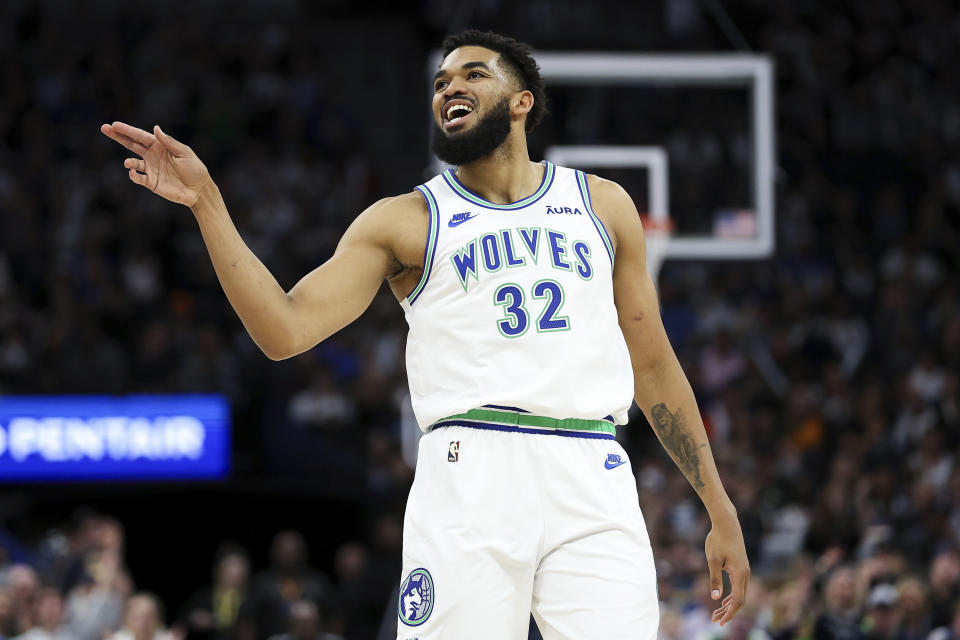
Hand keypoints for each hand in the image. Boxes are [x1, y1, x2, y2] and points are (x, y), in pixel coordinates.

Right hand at [100, 122, 209, 206]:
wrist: (199, 191)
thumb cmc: (195, 169)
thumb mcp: (185, 153)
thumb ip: (169, 142)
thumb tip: (155, 128)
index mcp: (160, 146)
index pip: (141, 136)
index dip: (128, 130)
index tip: (115, 124)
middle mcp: (153, 156)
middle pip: (132, 144)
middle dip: (118, 137)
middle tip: (104, 128)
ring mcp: (151, 169)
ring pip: (133, 162)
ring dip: (129, 162)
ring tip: (129, 163)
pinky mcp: (151, 182)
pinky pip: (138, 178)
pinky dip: (133, 175)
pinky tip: (133, 172)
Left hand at [705, 510, 749, 625]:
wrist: (727, 523)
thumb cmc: (718, 540)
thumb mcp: (712, 559)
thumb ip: (714, 579)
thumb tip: (715, 598)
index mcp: (740, 574)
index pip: (738, 600)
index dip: (729, 613)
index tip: (719, 621)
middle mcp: (745, 574)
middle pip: (740, 600)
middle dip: (728, 612)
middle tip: (714, 620)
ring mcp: (744, 570)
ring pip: (740, 594)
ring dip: (729, 605)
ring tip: (716, 613)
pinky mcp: (741, 567)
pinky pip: (739, 587)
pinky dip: (731, 596)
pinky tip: (723, 600)